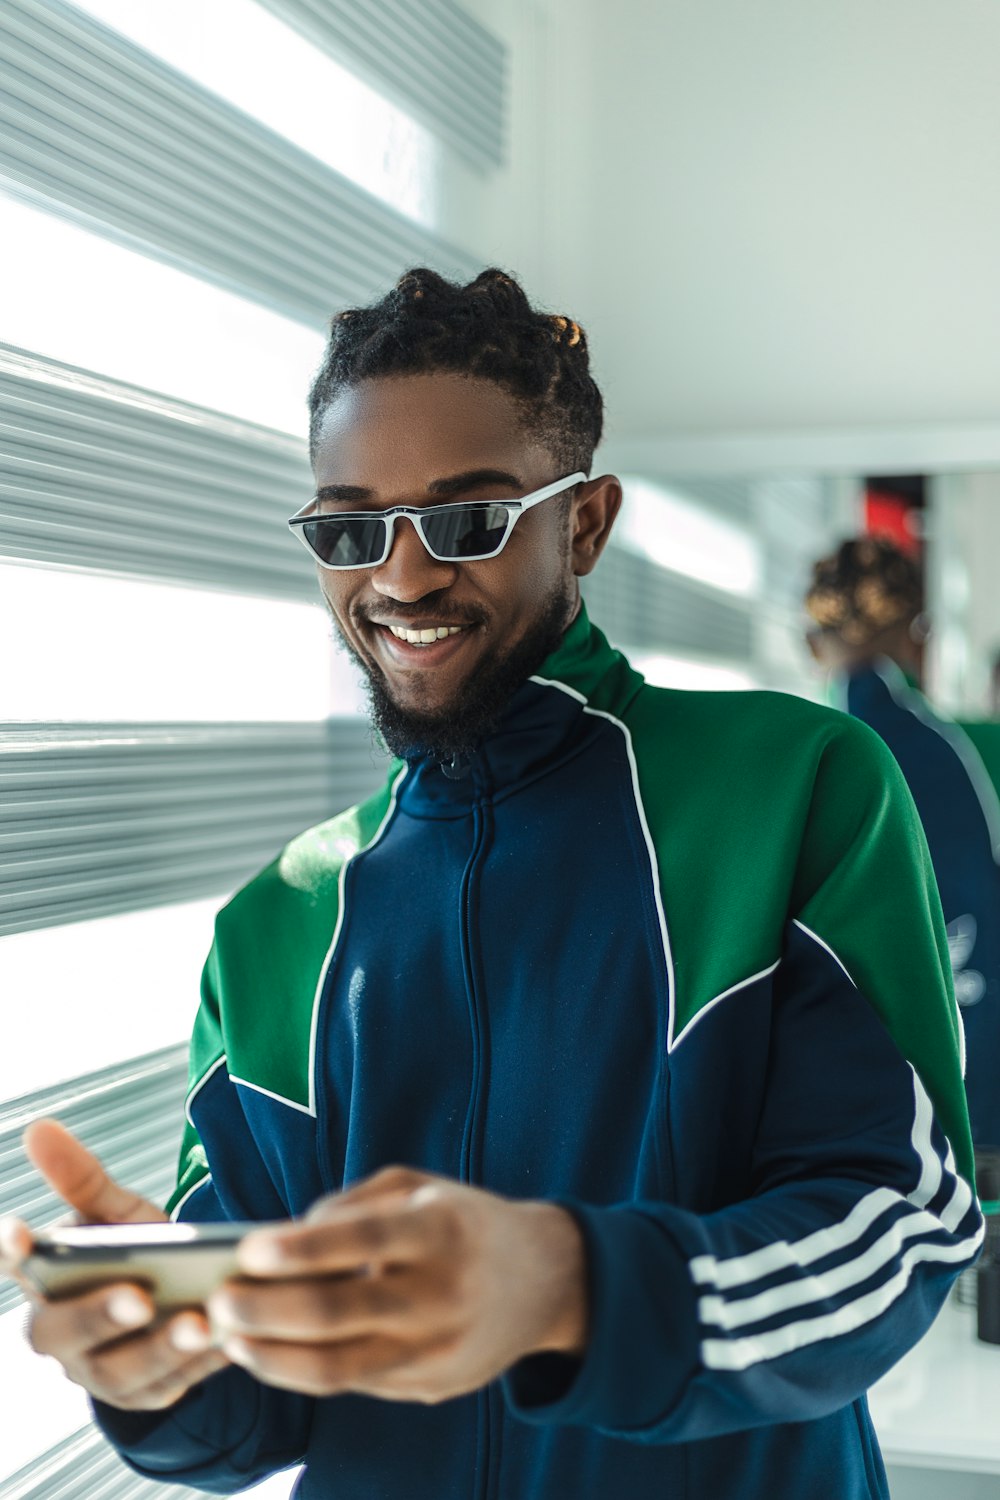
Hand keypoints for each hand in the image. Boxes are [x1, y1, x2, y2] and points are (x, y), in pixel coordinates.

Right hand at [0, 1119, 228, 1410]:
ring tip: (199, 1323)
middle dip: (99, 1316)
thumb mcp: (115, 1212)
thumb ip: (82, 1178)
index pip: (15, 1265)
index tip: (18, 1231)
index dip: (10, 1250)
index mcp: (43, 1280)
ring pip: (120, 1371)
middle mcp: (59, 1334)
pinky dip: (199, 1366)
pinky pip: (169, 1387)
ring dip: (160, 1348)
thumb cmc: (131, 1250)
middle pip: (63, 1333)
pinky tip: (230, 1340)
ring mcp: (98, 1372)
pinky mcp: (144, 1395)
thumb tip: (38, 1126)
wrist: (172, 1300)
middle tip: (138, 1298)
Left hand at [207, 1165, 587, 1403]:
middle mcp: (442, 1294)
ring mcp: (437, 1350)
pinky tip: (267, 1352)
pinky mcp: (430, 1386)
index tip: (247, 1249)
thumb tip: (284, 1240)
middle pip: (339, 1315)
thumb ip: (353, 1207)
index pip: (363, 1241)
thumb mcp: (420, 1189)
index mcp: (441, 1230)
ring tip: (228, 1337)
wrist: (545, 1281)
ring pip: (338, 1367)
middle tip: (217, 1301)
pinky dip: (301, 1370)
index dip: (301, 1249)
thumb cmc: (464, 1222)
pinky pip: (354, 1383)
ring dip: (271, 1356)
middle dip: (266, 1312)